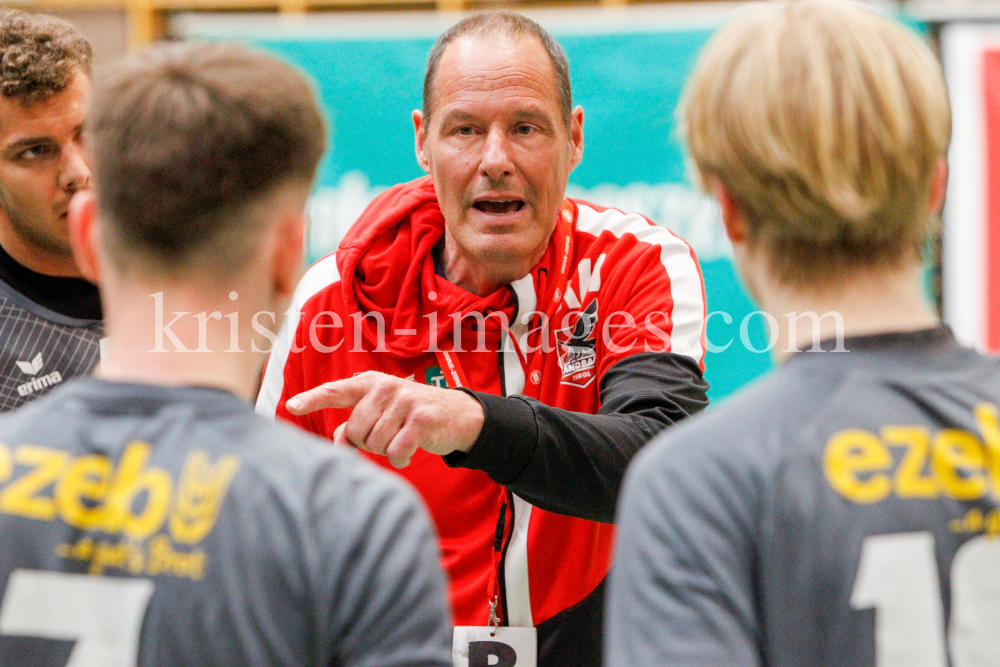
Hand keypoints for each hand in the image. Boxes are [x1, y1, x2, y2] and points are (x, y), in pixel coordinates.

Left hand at [285, 371, 484, 467]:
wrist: (458, 414)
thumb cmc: (411, 415)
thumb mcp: (382, 412)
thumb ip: (356, 423)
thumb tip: (338, 443)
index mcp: (370, 383)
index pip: (336, 391)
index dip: (312, 399)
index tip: (291, 405)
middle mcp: (385, 388)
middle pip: (355, 431)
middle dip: (368, 442)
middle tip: (387, 436)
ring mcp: (404, 401)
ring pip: (375, 444)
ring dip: (386, 451)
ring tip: (401, 439)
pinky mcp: (421, 419)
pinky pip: (396, 451)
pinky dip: (401, 459)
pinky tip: (410, 452)